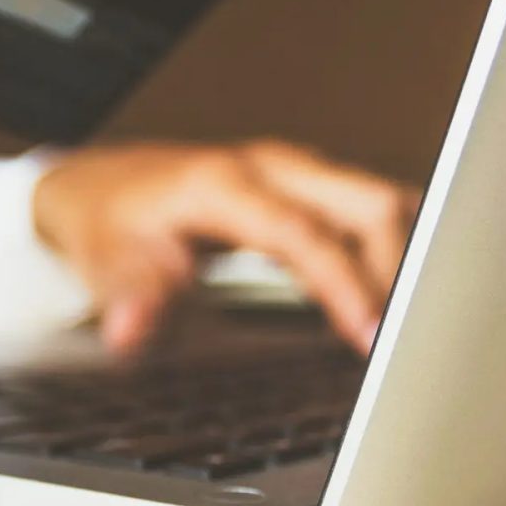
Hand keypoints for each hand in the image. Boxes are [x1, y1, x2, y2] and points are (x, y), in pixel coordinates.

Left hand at [33, 140, 419, 353]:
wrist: (97, 185)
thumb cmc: (106, 222)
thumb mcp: (106, 261)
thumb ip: (130, 297)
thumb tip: (129, 333)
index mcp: (223, 183)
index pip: (304, 233)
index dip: (344, 284)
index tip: (370, 336)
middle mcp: (267, 167)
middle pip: (366, 203)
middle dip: (398, 268)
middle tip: (404, 338)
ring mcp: (288, 171)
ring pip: (376, 202)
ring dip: (400, 258)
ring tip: (408, 323)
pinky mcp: (298, 186)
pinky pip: (362, 212)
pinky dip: (385, 250)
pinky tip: (386, 295)